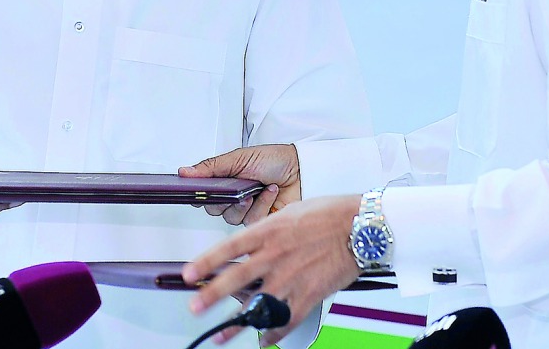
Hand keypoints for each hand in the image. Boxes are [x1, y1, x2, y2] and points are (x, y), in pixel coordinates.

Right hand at [180, 144, 300, 226]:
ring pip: (231, 217)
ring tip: (257, 188)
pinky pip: (251, 222)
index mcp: (227, 180)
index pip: (204, 194)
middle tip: (234, 188)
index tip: (201, 191)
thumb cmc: (275, 159)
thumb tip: (185, 171)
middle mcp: (235, 196)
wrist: (302, 169)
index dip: (201, 194)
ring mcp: (248, 210)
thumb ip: (211, 167)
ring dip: (245, 201)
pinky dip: (261, 206)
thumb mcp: (240, 158)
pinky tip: (270, 192)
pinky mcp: (261, 222)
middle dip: (224, 198)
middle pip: (214, 208)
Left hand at [182, 194, 361, 345]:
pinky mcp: (309, 294)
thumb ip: (267, 231)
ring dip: (237, 324)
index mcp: (269, 231)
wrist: (360, 226)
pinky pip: (286, 320)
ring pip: (258, 305)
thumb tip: (249, 244)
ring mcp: (292, 277)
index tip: (188, 274)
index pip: (228, 247)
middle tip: (195, 307)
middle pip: (236, 279)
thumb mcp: (289, 213)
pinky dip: (273, 334)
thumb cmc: (329, 214)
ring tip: (221, 336)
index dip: (205, 262)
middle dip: (211, 295)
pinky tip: (264, 339)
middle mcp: (276, 255)